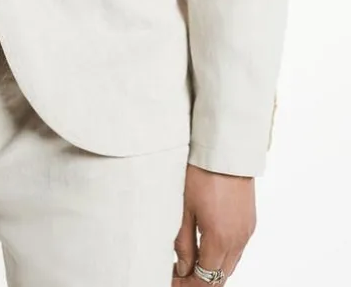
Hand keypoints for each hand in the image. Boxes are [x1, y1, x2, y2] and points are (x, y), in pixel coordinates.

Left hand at [172, 164, 255, 283]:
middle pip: (219, 278)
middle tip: (177, 275)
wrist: (226, 148)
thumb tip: (182, 269)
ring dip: (211, 270)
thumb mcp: (184, 208)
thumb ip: (183, 243)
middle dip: (198, 282)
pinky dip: (222, 257)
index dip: (187, 286)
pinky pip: (237, 250)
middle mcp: (238, 240)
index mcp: (220, 239)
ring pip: (230, 265)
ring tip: (188, 263)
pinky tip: (206, 248)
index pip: (205, 281)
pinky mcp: (250, 222)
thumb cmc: (201, 172)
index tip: (172, 281)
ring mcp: (246, 232)